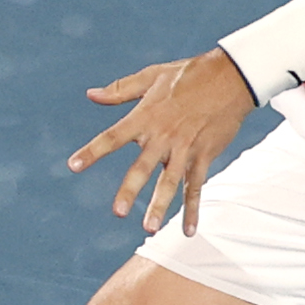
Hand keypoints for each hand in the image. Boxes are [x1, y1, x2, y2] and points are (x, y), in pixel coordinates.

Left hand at [66, 48, 262, 237]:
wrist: (231, 78)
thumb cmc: (189, 74)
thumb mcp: (152, 76)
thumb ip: (120, 90)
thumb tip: (91, 94)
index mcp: (146, 116)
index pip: (113, 137)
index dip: (92, 151)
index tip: (73, 166)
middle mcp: (163, 136)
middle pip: (143, 167)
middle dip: (130, 190)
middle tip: (118, 211)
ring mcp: (185, 148)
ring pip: (171, 182)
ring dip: (160, 206)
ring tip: (149, 228)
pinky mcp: (204, 155)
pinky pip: (196, 186)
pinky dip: (192, 209)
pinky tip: (188, 229)